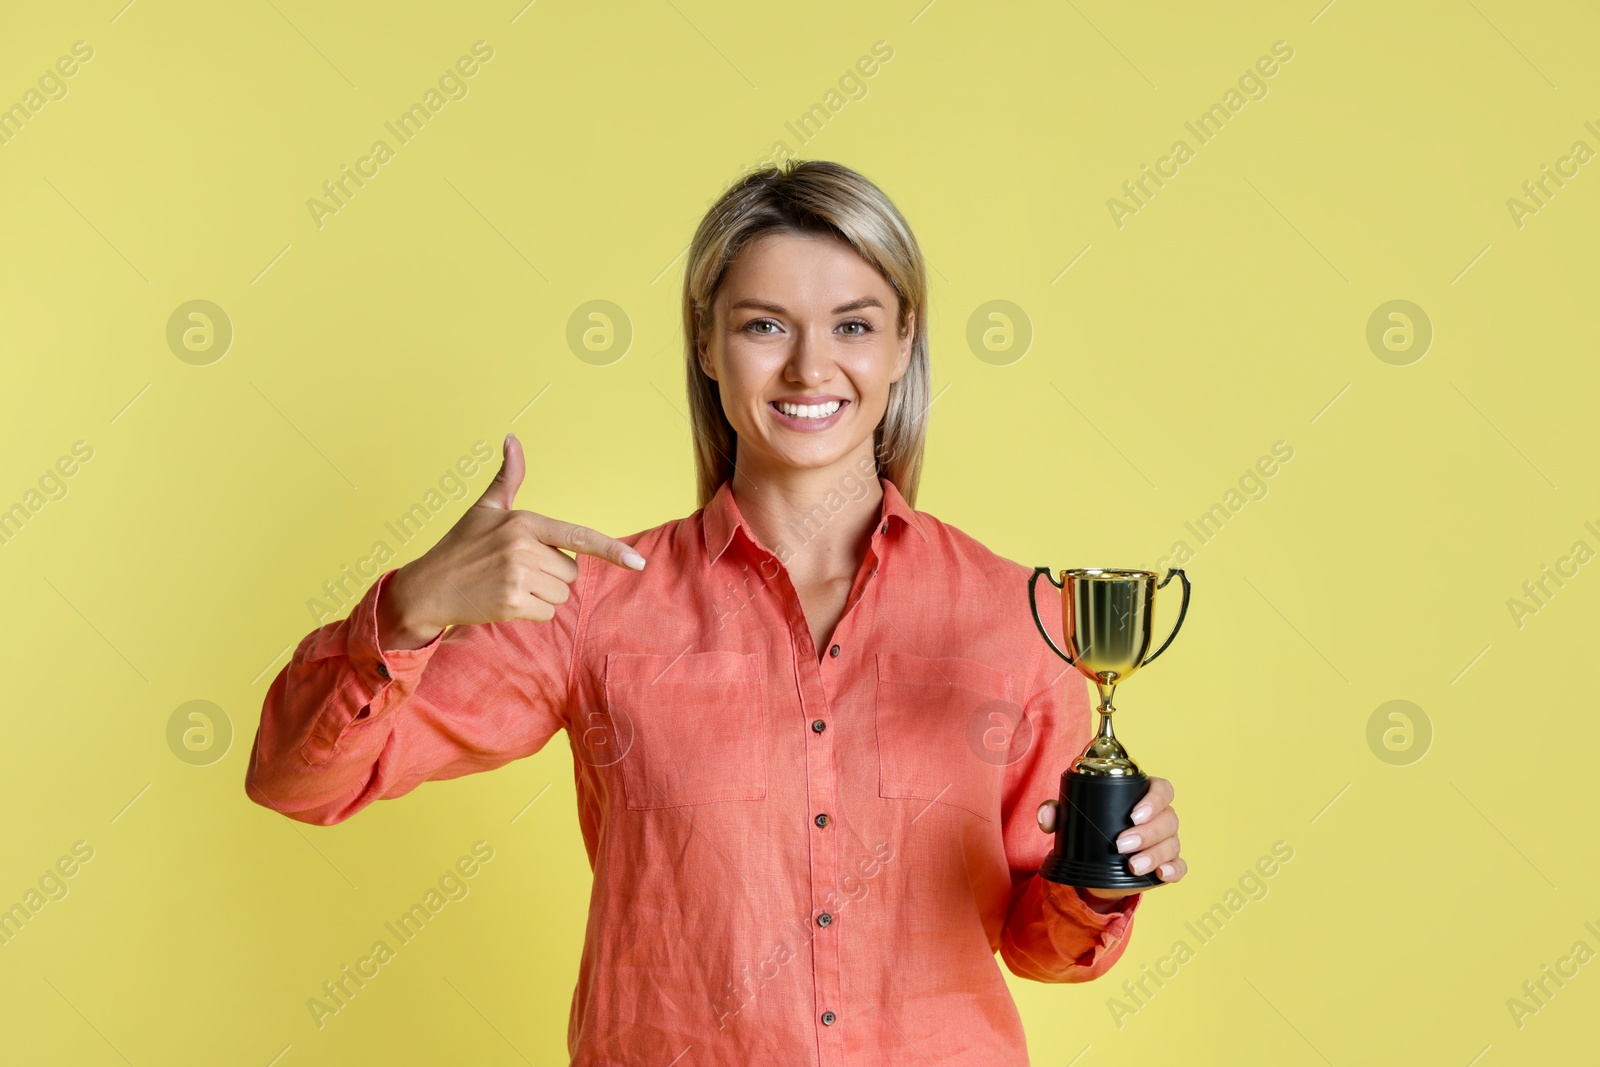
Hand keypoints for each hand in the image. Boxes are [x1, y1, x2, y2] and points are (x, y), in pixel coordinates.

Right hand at [378, 433, 644, 648]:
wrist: (428, 587)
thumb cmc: (461, 546)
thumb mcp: (485, 508)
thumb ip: (508, 477)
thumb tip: (512, 438)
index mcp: (524, 522)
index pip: (579, 536)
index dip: (613, 550)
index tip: (639, 563)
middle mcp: (523, 548)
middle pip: (571, 572)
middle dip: (551, 574)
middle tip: (516, 569)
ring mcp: (518, 577)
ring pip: (561, 595)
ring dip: (542, 595)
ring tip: (509, 584)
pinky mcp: (512, 604)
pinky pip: (547, 614)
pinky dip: (532, 612)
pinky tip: (506, 601)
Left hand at [1036, 776, 1185, 901]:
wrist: (1092, 866)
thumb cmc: (1089, 830)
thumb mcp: (1071, 820)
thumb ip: (1056, 813)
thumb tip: (1046, 815)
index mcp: (1142, 797)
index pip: (1161, 789)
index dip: (1154, 800)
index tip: (1134, 814)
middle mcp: (1159, 817)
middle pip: (1168, 819)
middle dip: (1147, 833)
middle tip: (1121, 844)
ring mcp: (1165, 841)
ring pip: (1172, 843)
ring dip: (1154, 854)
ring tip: (1132, 865)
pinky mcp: (1166, 864)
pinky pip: (1179, 866)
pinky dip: (1173, 870)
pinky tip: (1160, 875)